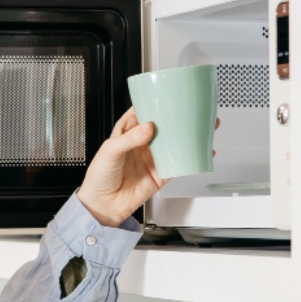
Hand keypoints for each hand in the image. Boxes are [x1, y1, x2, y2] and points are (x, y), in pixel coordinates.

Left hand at [76, 108, 219, 227]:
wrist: (102, 205)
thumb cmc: (99, 177)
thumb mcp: (110, 151)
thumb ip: (129, 139)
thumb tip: (147, 128)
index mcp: (126, 134)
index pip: (142, 114)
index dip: (153, 104)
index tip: (166, 96)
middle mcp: (141, 145)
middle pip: (163, 127)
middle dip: (176, 118)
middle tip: (191, 108)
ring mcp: (152, 159)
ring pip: (173, 144)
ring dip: (187, 136)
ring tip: (201, 125)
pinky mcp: (159, 175)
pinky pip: (178, 165)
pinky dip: (190, 158)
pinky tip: (200, 151)